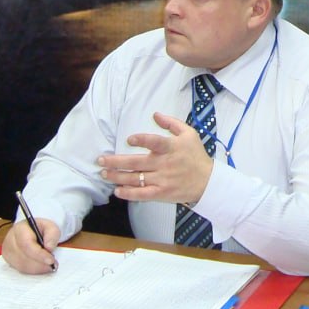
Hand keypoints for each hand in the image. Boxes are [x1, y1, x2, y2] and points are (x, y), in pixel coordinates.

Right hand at [0, 217, 59, 273]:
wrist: (30, 232)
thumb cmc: (40, 229)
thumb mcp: (50, 226)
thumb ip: (52, 234)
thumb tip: (49, 248)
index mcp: (19, 229)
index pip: (27, 244)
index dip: (39, 255)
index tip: (51, 261)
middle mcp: (10, 241)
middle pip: (24, 257)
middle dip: (40, 263)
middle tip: (53, 265)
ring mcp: (8, 252)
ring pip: (22, 266)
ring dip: (38, 268)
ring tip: (49, 266)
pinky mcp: (9, 261)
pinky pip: (21, 270)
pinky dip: (33, 270)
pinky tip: (41, 267)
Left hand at [98, 112, 214, 204]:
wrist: (207, 181)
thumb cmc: (196, 155)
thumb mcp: (189, 133)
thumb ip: (171, 123)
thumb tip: (155, 114)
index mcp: (171, 147)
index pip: (155, 142)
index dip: (142, 140)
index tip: (129, 139)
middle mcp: (164, 164)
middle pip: (137, 163)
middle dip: (116, 162)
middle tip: (101, 160)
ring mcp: (162, 180)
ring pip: (135, 179)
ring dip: (117, 177)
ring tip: (104, 173)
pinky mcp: (162, 193)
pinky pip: (142, 194)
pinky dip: (129, 194)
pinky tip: (117, 191)